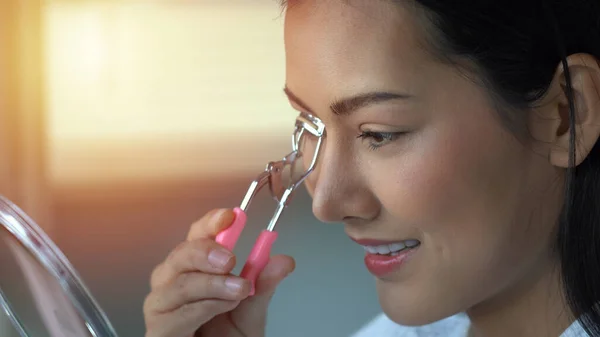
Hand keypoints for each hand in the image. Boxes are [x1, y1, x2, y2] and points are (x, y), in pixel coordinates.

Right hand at [143, 209, 294, 336]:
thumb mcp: (252, 309)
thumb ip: (264, 285)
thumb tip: (283, 261)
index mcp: (196, 268)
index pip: (197, 236)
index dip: (210, 223)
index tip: (229, 217)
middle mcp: (173, 282)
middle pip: (181, 254)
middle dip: (207, 252)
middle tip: (231, 259)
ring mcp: (162, 306)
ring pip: (179, 284)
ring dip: (212, 285)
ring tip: (237, 291)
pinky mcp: (158, 331)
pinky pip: (175, 315)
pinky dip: (202, 308)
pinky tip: (219, 307)